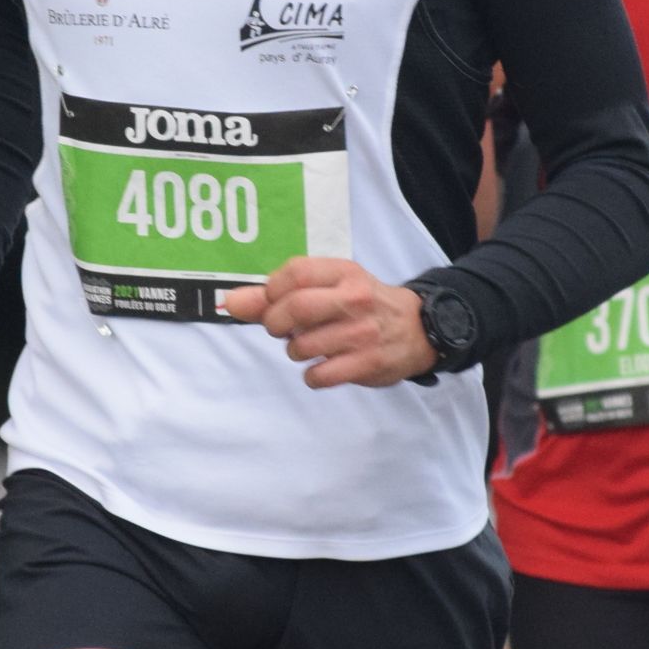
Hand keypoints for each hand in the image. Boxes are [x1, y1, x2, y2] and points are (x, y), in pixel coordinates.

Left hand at [218, 258, 435, 387]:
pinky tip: (324, 366)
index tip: (273, 302)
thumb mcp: (329, 287)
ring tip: (310, 346)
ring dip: (295, 351)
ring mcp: (362, 332)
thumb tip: (229, 302)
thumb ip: (276, 295)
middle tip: (282, 329)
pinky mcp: (368, 363)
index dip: (272, 291)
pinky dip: (312, 375)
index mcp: (344, 273)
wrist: (419, 328)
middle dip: (275, 323)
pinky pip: (319, 375)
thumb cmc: (363, 305)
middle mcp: (355, 299)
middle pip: (294, 308)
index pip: (294, 273)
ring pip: (302, 346)